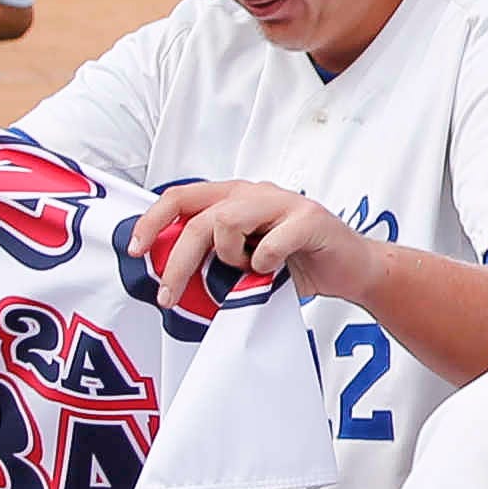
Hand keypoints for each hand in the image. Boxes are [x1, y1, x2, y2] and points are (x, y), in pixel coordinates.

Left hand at [131, 179, 377, 304]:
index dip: (152, 221)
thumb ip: (214, 260)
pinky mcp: (310, 219)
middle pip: (198, 218)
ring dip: (229, 258)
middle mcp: (255, 192)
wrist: (352, 270)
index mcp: (235, 197)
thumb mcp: (245, 262)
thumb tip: (170, 279)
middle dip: (176, 262)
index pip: (180, 197)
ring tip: (248, 272)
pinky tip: (278, 270)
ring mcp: (284, 202)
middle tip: (168, 295)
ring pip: (227, 222)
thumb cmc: (298, 265)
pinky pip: (270, 242)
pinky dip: (266, 263)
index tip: (135, 250)